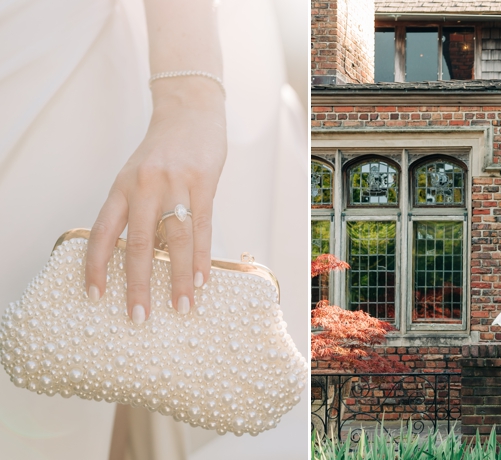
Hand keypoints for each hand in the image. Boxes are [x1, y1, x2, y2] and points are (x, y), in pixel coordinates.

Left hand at [85, 80, 225, 323]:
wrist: (190, 111)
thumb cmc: (165, 150)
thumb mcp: (140, 177)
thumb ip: (140, 212)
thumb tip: (147, 258)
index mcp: (121, 187)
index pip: (102, 233)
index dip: (96, 267)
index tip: (95, 297)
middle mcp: (143, 187)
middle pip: (138, 244)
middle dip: (138, 284)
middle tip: (139, 316)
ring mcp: (174, 184)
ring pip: (175, 240)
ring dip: (180, 278)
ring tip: (182, 307)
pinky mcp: (203, 183)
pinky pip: (202, 228)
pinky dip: (202, 257)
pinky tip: (203, 280)